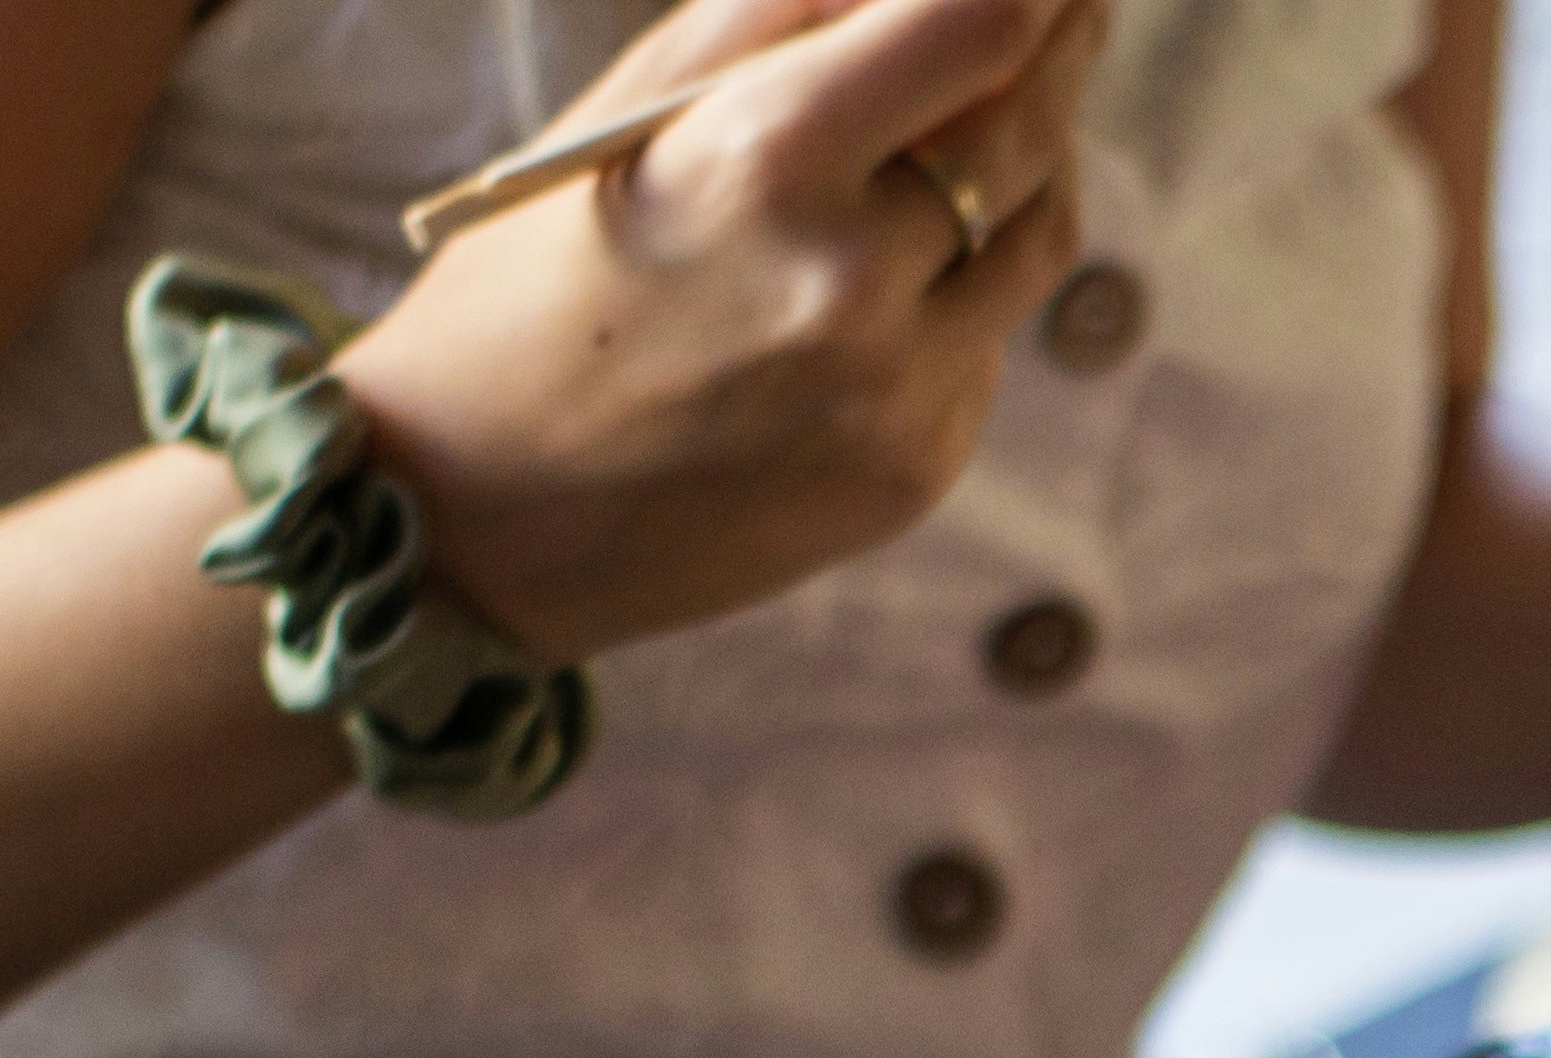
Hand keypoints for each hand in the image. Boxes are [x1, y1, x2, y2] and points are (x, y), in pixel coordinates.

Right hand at [336, 0, 1108, 663]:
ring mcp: (898, 390)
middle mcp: (850, 281)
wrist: (477, 514)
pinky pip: (988, 337)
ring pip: (1036, 234)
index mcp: (761, 161)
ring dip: (1040, 159)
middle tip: (1073, 7)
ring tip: (1015, 107)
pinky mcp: (918, 466)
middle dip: (1062, 48)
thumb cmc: (534, 278)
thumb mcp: (634, 112)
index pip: (974, 28)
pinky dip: (966, 280)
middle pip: (1029, 127)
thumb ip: (785, 16)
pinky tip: (903, 266)